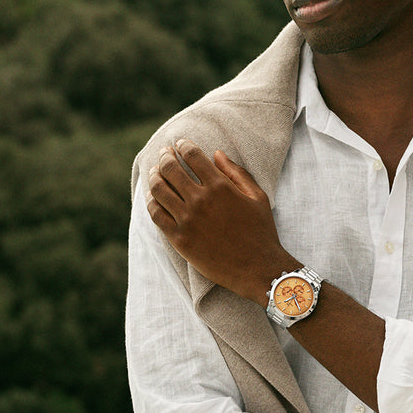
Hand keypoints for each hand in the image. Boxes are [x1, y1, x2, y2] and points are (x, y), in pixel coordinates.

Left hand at [147, 138, 293, 302]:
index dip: (183, 145)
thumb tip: (217, 154)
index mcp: (220, 187)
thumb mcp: (257, 197)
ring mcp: (187, 220)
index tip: (180, 144)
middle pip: (170, 169)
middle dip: (165, 156)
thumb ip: (237, 173)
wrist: (258, 268)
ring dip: (154, 176)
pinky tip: (153, 197)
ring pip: (159, 189)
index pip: (192, 155)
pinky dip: (151, 201)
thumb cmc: (261, 231)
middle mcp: (201, 200)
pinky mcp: (179, 239)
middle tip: (165, 153)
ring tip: (155, 172)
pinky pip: (156, 215)